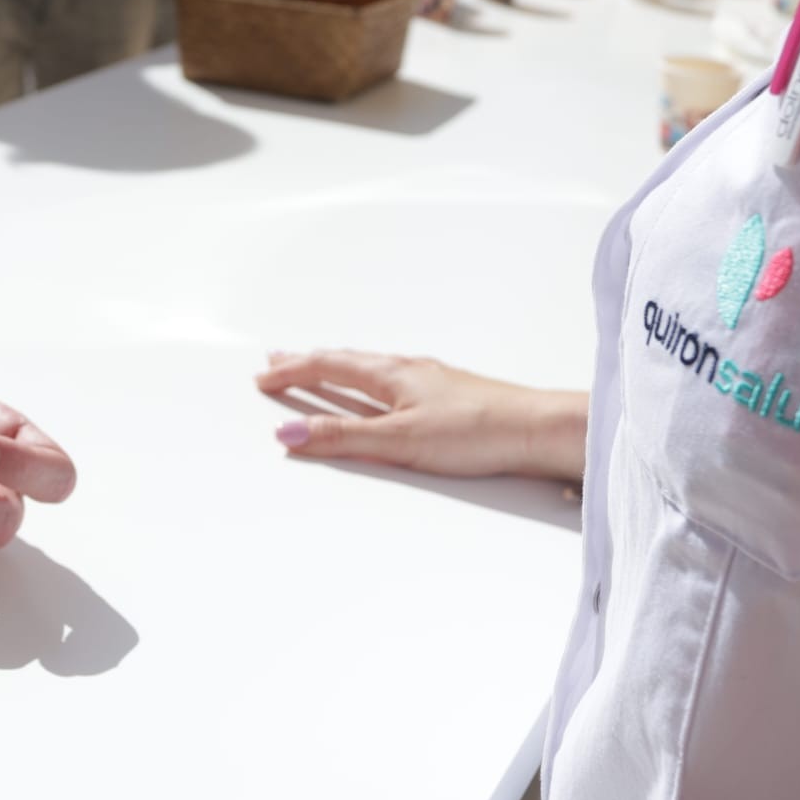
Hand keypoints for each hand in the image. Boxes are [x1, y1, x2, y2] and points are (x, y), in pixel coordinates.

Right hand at [256, 350, 586, 481]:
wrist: (537, 430)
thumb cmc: (477, 431)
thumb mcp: (398, 440)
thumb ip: (343, 437)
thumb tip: (290, 433)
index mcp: (390, 374)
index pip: (326, 367)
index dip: (291, 373)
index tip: (263, 378)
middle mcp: (407, 370)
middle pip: (344, 360)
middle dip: (306, 362)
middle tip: (277, 360)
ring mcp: (429, 380)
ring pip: (368, 368)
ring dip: (334, 368)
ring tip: (316, 368)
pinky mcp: (447, 395)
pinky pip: (390, 379)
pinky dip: (364, 380)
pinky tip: (376, 389)